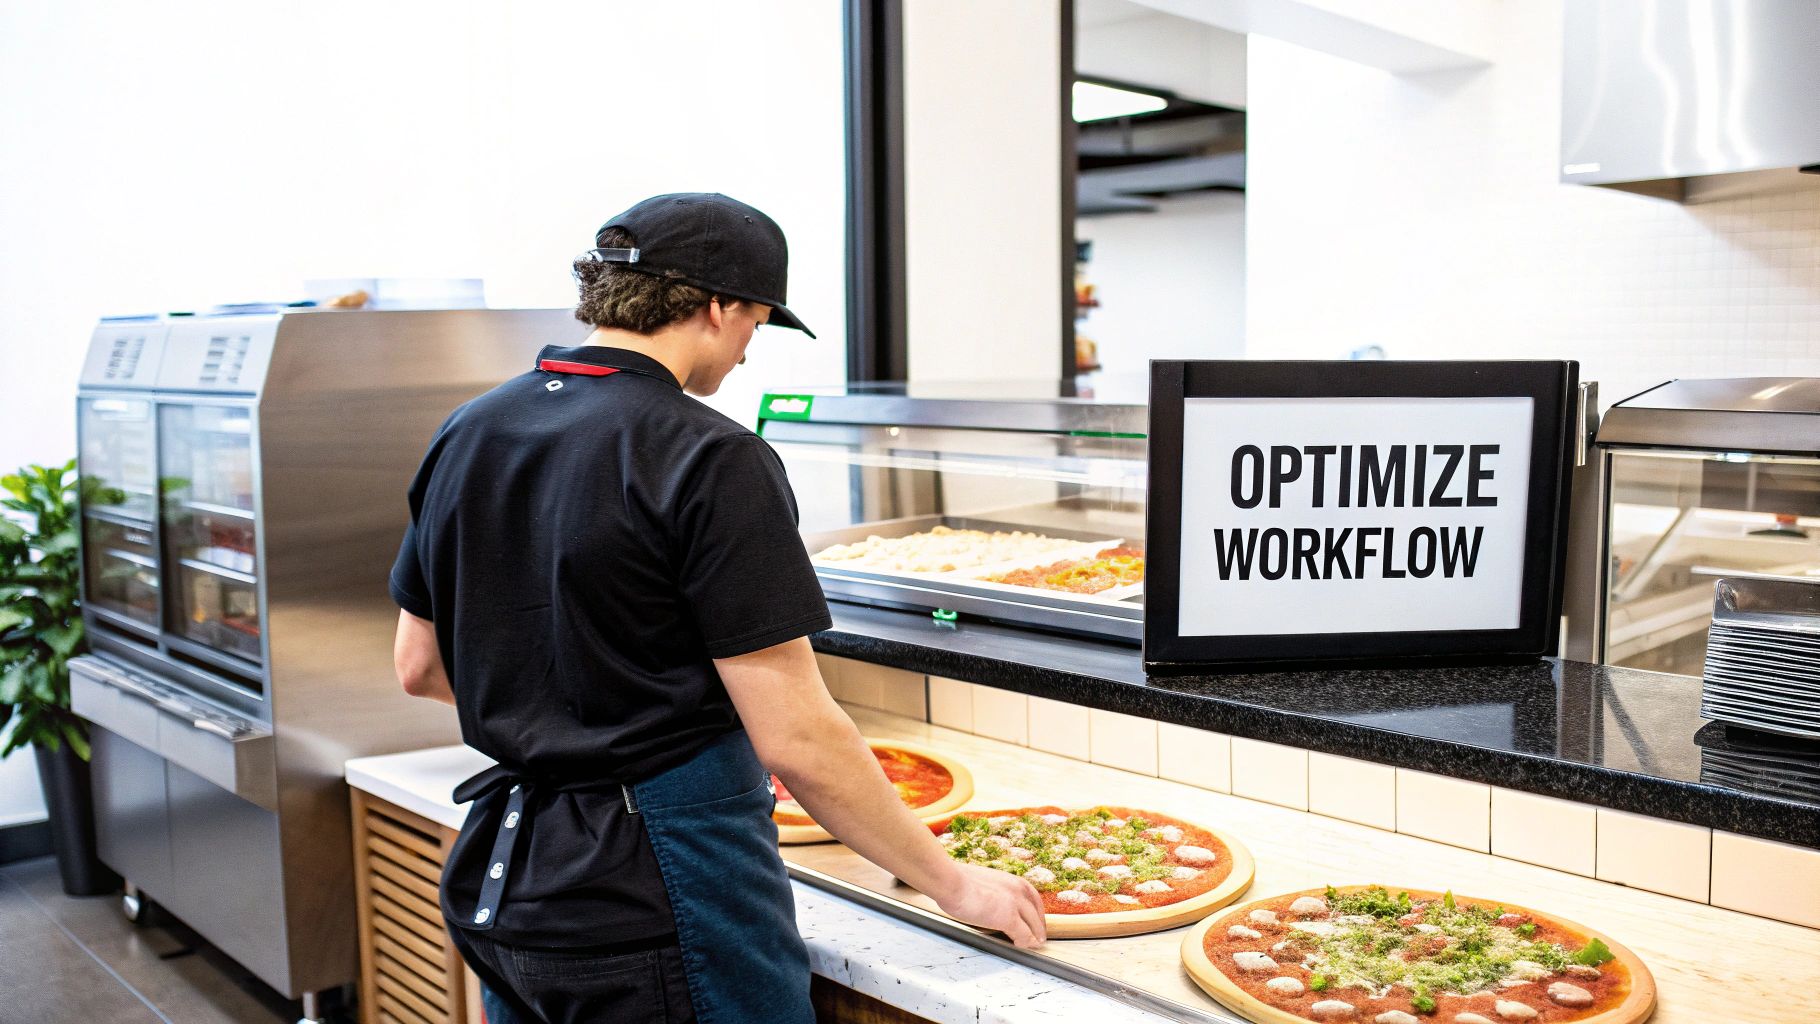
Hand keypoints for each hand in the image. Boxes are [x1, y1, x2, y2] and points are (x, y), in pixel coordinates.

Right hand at [931, 862, 1046, 948]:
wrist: (951, 882)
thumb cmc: (957, 881)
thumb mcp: (983, 881)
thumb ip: (992, 890)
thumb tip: (988, 900)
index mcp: (1011, 880)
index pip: (1033, 897)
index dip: (1037, 911)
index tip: (1035, 920)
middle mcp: (1017, 889)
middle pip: (1037, 911)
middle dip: (1039, 925)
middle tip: (1038, 936)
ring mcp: (1015, 903)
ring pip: (1034, 924)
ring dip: (1035, 936)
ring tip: (1034, 944)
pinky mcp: (1009, 918)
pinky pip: (1024, 935)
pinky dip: (1025, 942)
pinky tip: (1021, 946)